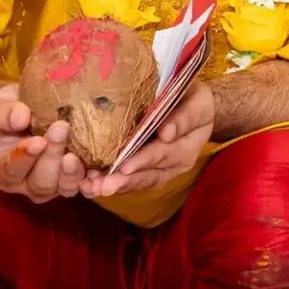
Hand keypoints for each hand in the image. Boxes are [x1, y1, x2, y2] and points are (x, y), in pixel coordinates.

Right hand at [0, 82, 85, 202]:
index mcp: (5, 168)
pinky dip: (92, 177)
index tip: (37, 142)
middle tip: (61, 129)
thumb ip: (2, 113)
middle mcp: (28, 182)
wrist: (31, 107)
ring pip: (63, 187)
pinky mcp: (75, 176)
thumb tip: (20, 118)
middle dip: (51, 158)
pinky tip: (99, 164)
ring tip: (76, 153)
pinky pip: (86, 182)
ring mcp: (54, 182)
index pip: (12, 170)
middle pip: (40, 182)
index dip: (25, 159)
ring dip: (71, 172)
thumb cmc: (8, 110)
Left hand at [81, 80, 214, 198]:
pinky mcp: (148, 170)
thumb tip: (166, 132)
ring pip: (138, 181)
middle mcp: (175, 164)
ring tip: (92, 188)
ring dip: (114, 185)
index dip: (144, 159)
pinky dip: (112, 182)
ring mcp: (162, 170)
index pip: (164, 153)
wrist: (196, 108)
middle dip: (123, 180)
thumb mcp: (197, 102)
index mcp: (188, 146)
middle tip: (101, 186)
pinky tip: (91, 184)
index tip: (125, 165)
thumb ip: (184, 117)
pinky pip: (131, 180)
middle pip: (148, 175)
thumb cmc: (195, 100)